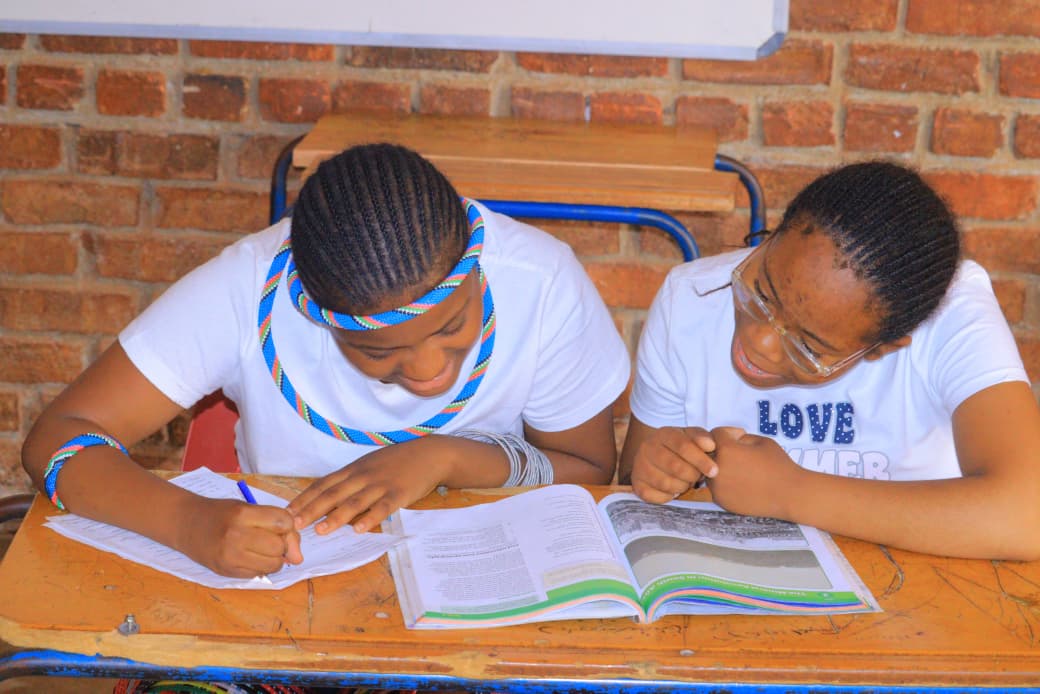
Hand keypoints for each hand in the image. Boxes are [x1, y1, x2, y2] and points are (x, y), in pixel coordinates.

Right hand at [177, 496, 302, 577]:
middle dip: (281, 544)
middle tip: (269, 538)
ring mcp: (230, 557)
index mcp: (242, 514)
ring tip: (260, 548)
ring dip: (273, 558)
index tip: (278, 524)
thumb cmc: (221, 513)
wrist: (186, 524)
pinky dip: (260, 567)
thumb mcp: (247, 508)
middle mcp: (236, 536)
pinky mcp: (226, 572)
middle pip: (280, 547)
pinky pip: (259, 574)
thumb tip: (298, 558)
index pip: (284, 522)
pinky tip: (249, 557)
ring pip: (273, 565)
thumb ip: (275, 525)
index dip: (287, 525)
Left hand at [288, 437, 453, 534]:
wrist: (429, 454)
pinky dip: (370, 518)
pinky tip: (360, 530)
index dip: (304, 498)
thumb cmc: (397, 462)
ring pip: (355, 502)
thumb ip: (351, 481)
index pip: (323, 484)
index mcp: (353, 469)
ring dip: (337, 517)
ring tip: (321, 530)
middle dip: (312, 510)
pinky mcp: (399, 493)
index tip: (287, 512)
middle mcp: (362, 476)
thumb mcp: (370, 466)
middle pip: (333, 494)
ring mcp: (380, 484)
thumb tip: (329, 502)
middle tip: (294, 524)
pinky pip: (382, 507)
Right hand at [629, 426, 721, 502]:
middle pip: (675, 466)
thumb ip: (703, 438)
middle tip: (697, 477)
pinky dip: (669, 496)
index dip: (700, 460)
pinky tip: (673, 489)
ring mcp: (639, 466)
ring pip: (666, 483)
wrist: (655, 456)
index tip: (714, 471)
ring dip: (682, 486)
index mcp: (663, 434)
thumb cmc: (679, 447)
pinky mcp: (637, 484)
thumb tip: (710, 445)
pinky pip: (657, 496)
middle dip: (692, 475)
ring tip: (686, 482)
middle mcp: (647, 448)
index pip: (683, 446)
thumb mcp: (692, 438)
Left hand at [704, 427, 803, 518]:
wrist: (790, 494)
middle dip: (722, 449)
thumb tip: (729, 439)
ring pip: (710, 471)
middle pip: (709, 452)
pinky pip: (716, 487)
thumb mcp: (761, 441)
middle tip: (741, 453)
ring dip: (722, 467)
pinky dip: (725, 483)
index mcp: (726, 450)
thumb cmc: (779, 464)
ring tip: (743, 469)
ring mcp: (717, 487)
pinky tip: (743, 483)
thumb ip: (740, 437)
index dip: (729, 432)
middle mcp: (716, 468)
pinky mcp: (721, 501)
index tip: (741, 436)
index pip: (715, 434)